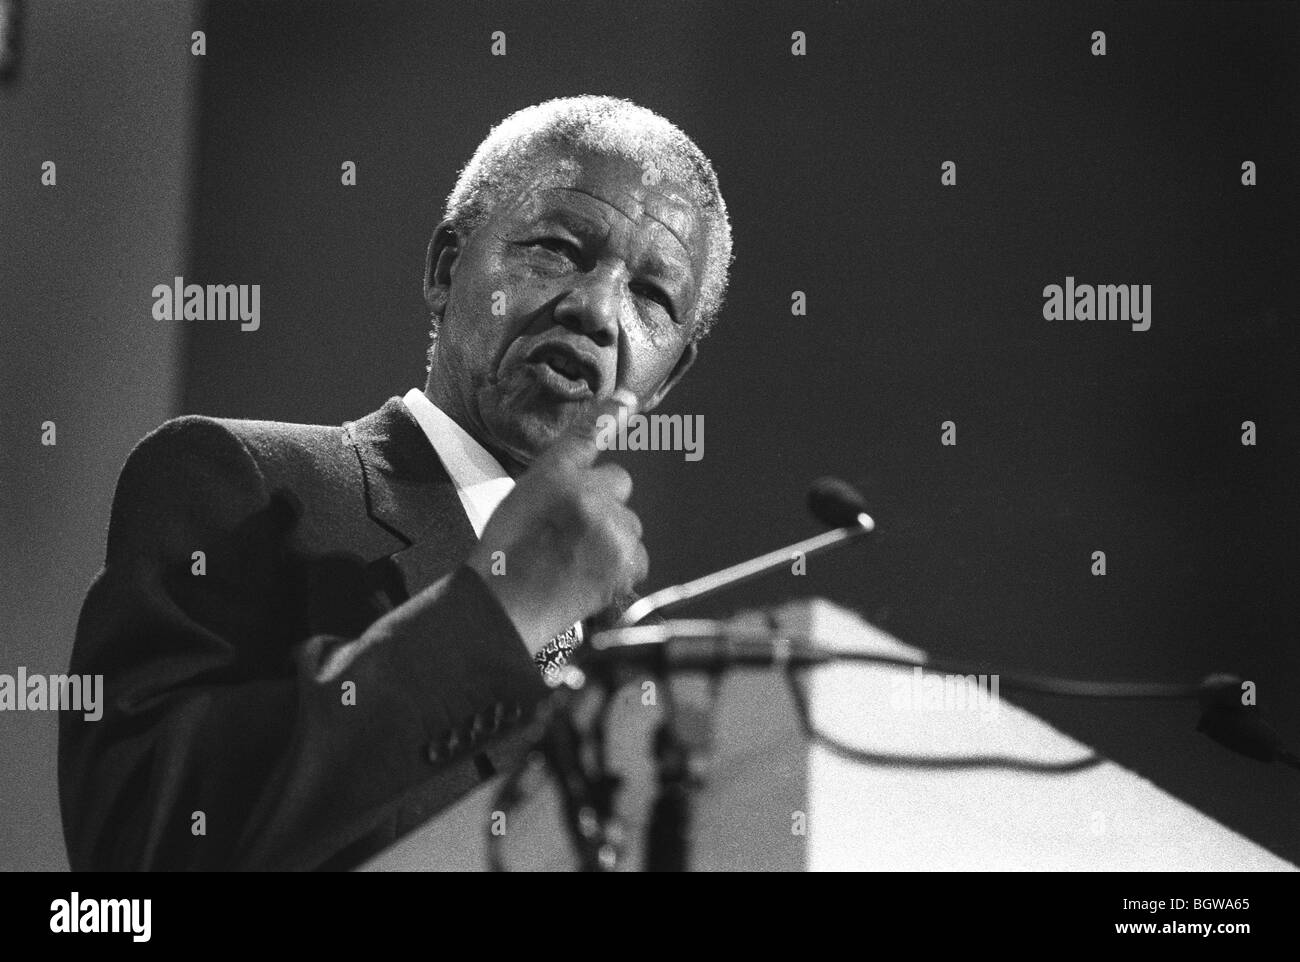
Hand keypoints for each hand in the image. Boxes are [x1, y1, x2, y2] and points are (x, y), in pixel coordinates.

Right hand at [466, 390, 648, 654]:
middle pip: (618, 483)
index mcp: (554, 473)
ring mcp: (612, 528)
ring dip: (613, 537)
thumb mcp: (517, 500)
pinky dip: (622, 568)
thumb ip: (552, 480)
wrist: (504, 606)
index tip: (627, 399)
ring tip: (576, 560)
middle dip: (605, 503)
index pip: (587, 435)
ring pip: (629, 522)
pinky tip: (591, 577)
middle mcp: (589, 493)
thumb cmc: (502, 556)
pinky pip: (638, 556)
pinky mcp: (626, 561)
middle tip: (573, 531)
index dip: (608, 415)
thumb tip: (578, 475)